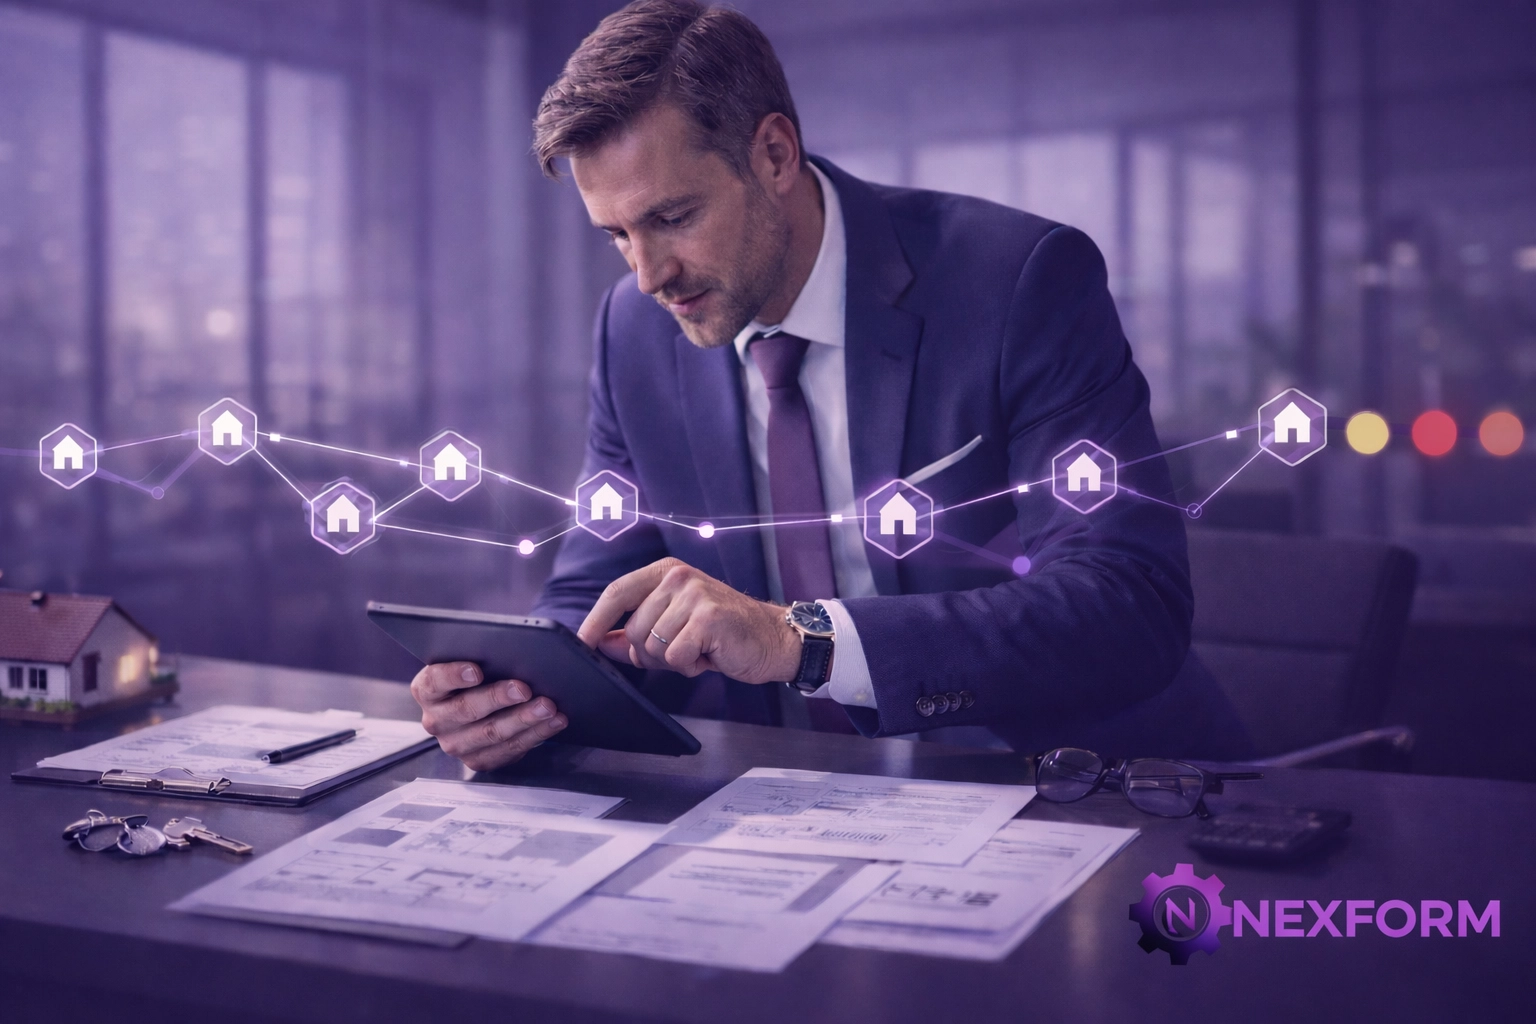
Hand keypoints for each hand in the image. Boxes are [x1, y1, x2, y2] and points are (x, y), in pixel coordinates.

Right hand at [409, 661, 566, 771]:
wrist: (482, 704)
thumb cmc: (480, 674)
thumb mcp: (473, 660)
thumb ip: (482, 654)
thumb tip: (513, 648)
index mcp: (427, 689)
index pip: (434, 681)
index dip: (453, 675)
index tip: (476, 670)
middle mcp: (436, 719)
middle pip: (466, 710)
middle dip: (498, 698)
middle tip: (524, 688)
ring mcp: (455, 744)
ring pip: (491, 733)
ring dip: (523, 719)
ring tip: (548, 706)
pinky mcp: (477, 760)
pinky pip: (509, 749)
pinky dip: (536, 734)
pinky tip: (554, 721)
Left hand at [576, 558, 801, 684]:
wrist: (772, 639)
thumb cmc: (722, 634)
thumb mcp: (674, 627)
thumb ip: (636, 633)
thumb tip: (601, 642)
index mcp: (665, 572)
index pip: (617, 591)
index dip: (596, 619)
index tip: (581, 642)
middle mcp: (678, 576)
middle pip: (633, 629)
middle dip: (649, 653)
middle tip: (681, 652)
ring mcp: (694, 594)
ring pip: (652, 645)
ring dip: (673, 661)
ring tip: (699, 651)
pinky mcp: (708, 618)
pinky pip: (675, 657)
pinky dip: (689, 667)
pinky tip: (710, 656)